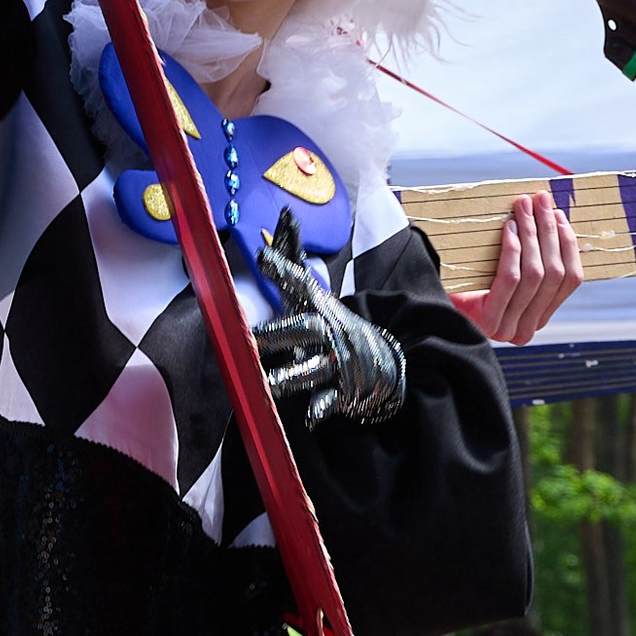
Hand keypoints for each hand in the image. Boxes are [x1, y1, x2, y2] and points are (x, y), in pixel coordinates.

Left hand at [255, 208, 408, 429]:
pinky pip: (330, 399)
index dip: (283, 270)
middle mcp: (329, 331)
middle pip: (306, 328)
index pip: (301, 283)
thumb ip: (294, 265)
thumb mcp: (316, 297)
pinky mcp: (344, 389)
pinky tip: (309, 418)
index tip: (262, 256)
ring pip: (314, 368)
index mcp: (319, 308)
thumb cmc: (333, 327)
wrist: (383, 363)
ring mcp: (338, 361)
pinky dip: (320, 408)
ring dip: (292, 375)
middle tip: (251, 340)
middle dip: (280, 333)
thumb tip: (284, 217)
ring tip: (270, 385)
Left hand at [452, 187, 582, 342]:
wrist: (429, 309)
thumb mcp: (502, 279)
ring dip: (533, 233)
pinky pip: (510, 277)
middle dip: (550, 231)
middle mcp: (528, 329)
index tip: (559, 215)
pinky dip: (513, 249)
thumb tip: (551, 221)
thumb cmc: (467, 288)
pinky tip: (509, 227)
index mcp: (539, 319)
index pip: (571, 279)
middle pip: (554, 272)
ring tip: (524, 207)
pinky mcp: (490, 320)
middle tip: (541, 200)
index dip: (568, 244)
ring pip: (535, 272)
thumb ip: (529, 263)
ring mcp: (510, 327)